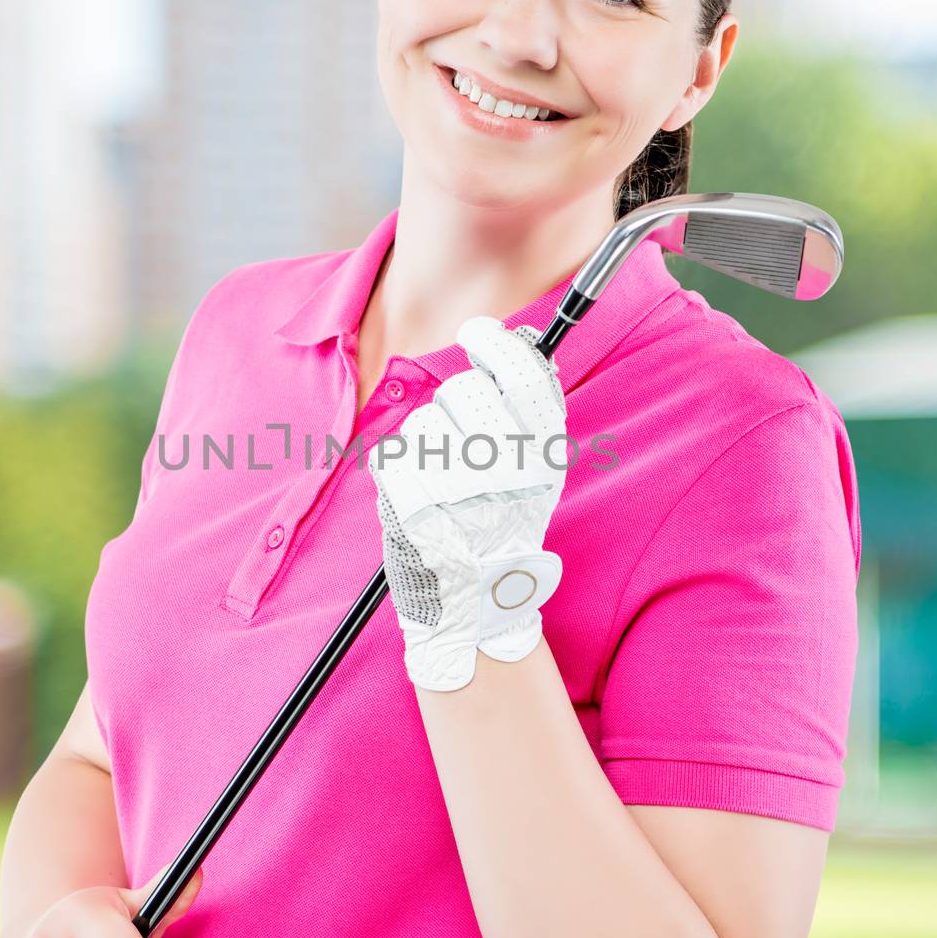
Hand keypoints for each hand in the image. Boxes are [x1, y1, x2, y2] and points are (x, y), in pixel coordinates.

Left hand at [368, 315, 568, 692]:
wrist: (472, 604)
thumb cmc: (502, 528)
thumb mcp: (536, 475)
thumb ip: (531, 413)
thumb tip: (522, 341)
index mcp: (543, 459)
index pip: (524, 375)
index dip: (497, 344)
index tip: (478, 333)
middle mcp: (506, 471)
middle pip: (465, 390)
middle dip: (454, 404)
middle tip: (459, 438)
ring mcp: (457, 487)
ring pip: (424, 421)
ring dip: (424, 442)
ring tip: (441, 483)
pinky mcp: (411, 504)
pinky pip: (393, 453)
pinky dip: (397, 471)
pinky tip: (417, 499)